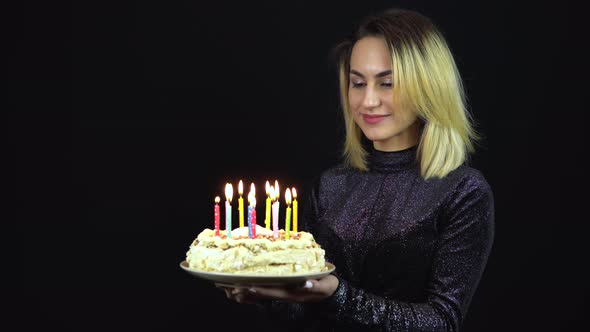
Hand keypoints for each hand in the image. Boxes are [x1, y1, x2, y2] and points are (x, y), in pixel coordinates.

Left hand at [216, 274, 338, 303]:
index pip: (272, 291)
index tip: (246, 286)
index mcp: (292, 292)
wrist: (329, 293)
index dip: (259, 289)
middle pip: (261, 293)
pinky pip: (265, 292)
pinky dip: (252, 290)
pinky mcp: (283, 290)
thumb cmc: (327, 287)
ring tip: (229, 287)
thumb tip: (305, 281)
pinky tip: (242, 287)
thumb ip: (315, 285)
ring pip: (260, 293)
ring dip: (245, 291)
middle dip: (246, 290)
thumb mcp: (324, 286)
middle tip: (229, 286)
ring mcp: (282, 293)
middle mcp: (284, 294)